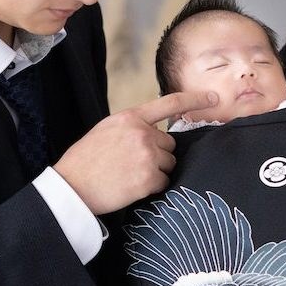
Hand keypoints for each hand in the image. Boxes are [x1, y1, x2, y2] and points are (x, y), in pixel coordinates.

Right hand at [54, 90, 218, 214]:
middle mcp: (142, 133)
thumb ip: (132, 127)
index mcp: (130, 117)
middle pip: (170, 144)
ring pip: (169, 164)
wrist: (72, 186)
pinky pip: (164, 182)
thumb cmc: (85, 160)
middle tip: (132, 164)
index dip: (195, 99)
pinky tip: (131, 186)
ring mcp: (147, 155)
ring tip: (129, 175)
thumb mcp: (106, 130)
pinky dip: (152, 187)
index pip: (169, 103)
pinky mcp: (149, 178)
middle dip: (158, 155)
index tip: (214, 98)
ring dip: (155, 171)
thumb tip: (156, 134)